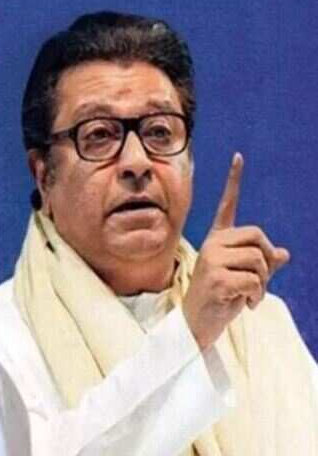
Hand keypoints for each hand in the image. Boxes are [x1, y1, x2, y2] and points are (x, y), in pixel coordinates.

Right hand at [182, 153, 289, 350]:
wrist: (197, 325)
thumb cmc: (220, 300)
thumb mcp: (244, 279)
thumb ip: (263, 264)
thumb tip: (284, 253)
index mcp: (217, 240)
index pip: (228, 205)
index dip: (234, 181)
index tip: (238, 157)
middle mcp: (212, 244)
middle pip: (258, 236)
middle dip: (266, 262)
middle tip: (257, 283)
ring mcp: (211, 259)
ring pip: (259, 260)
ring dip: (263, 285)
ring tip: (248, 296)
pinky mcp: (215, 277)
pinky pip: (254, 280)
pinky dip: (256, 296)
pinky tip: (243, 303)